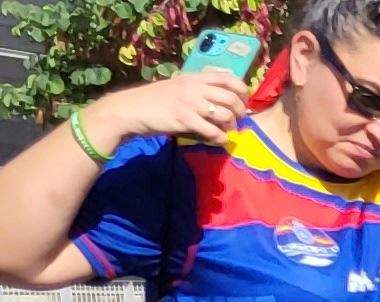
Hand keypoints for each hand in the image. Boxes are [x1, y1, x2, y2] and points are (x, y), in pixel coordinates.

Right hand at [93, 69, 244, 145]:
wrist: (130, 109)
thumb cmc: (154, 100)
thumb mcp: (177, 87)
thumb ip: (197, 90)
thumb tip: (222, 100)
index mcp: (194, 77)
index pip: (228, 77)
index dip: (241, 90)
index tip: (243, 101)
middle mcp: (194, 87)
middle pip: (231, 97)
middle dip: (240, 111)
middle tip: (238, 121)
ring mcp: (189, 102)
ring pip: (225, 114)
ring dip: (232, 126)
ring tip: (228, 131)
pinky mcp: (184, 118)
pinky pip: (212, 130)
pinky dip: (220, 138)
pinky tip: (219, 140)